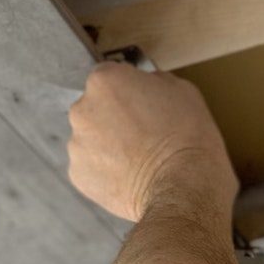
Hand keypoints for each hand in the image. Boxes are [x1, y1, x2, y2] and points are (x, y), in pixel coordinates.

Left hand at [67, 62, 237, 222]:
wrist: (182, 187)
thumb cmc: (187, 137)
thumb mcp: (182, 90)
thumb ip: (153, 80)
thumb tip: (146, 85)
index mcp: (104, 81)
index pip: (109, 76)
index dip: (128, 90)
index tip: (141, 103)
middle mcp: (82, 109)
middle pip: (94, 108)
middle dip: (113, 117)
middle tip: (142, 133)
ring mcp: (76, 144)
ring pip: (90, 139)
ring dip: (107, 145)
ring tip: (138, 158)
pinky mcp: (77, 174)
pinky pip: (90, 166)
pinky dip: (105, 170)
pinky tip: (129, 174)